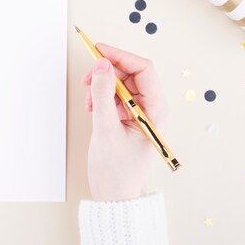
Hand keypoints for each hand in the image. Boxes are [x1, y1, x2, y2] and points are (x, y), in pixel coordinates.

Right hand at [83, 43, 168, 201]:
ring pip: (121, 84)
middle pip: (131, 74)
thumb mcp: (105, 129)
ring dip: (102, 86)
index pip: (143, 70)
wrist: (113, 195)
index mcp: (157, 110)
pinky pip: (115, 97)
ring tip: (89, 101)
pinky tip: (93, 108)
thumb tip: (101, 65)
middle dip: (107, 72)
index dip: (120, 56)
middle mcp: (152, 108)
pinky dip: (101, 97)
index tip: (98, 50)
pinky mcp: (128, 118)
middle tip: (88, 78)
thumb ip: (102, 94)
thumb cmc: (116, 169)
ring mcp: (140, 113)